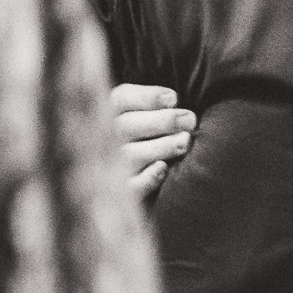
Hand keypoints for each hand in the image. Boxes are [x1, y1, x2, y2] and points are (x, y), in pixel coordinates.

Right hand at [111, 83, 192, 202]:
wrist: (123, 191)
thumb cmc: (145, 141)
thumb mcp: (143, 117)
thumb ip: (154, 108)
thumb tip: (175, 102)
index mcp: (106, 113)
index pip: (120, 100)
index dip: (147, 97)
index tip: (174, 98)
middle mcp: (101, 140)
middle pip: (125, 126)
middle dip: (162, 121)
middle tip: (190, 120)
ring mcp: (106, 168)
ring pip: (130, 155)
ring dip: (161, 146)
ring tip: (185, 141)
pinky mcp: (118, 195)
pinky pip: (129, 187)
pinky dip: (146, 178)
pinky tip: (163, 168)